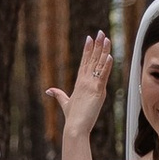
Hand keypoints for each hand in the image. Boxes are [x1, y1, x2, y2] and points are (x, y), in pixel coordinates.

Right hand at [43, 30, 114, 151]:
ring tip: (106, 38)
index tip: (89, 38)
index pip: (84, 62)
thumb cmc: (72, 117)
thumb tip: (48, 90)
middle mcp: (85, 81)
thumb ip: (58, 95)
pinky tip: (110, 56)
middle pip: (92, 59)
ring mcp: (91, 85)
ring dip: (103, 50)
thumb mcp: (65, 103)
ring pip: (98, 64)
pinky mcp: (97, 90)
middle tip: (100, 32)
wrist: (75, 126)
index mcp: (79, 83)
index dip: (87, 50)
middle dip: (97, 45)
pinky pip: (103, 75)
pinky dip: (107, 65)